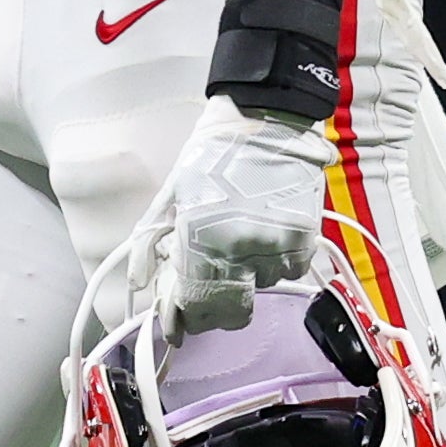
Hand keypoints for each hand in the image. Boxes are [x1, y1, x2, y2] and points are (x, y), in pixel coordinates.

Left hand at [154, 96, 334, 336]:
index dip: (184, 321)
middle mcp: (237, 250)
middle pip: (231, 311)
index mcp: (198, 239)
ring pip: (260, 288)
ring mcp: (274, 246)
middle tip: (211, 293)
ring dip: (248, 276)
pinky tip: (267, 234)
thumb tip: (142, 284)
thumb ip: (152, 243)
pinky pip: (288, 270)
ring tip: (242, 241)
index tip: (179, 326)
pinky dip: (277, 261)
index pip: (192, 305)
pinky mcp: (303, 239)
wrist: (264, 120)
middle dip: (217, 310)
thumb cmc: (212, 155)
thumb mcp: (171, 194)